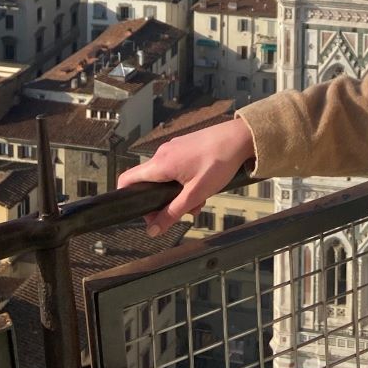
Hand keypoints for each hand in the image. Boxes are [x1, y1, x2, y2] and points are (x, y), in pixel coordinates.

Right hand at [117, 117, 255, 236]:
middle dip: (163, 202)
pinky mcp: (184, 147)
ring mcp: (174, 148)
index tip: (145, 214)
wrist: (241, 137)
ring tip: (199, 201)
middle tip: (182, 212)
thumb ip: (172, 213)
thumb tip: (153, 230)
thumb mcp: (195, 194)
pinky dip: (184, 182)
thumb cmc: (219, 162)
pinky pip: (176, 168)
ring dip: (178, 194)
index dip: (128, 198)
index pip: (127, 180)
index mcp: (160, 163)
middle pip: (149, 183)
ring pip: (165, 178)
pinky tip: (202, 188)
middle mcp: (163, 153)